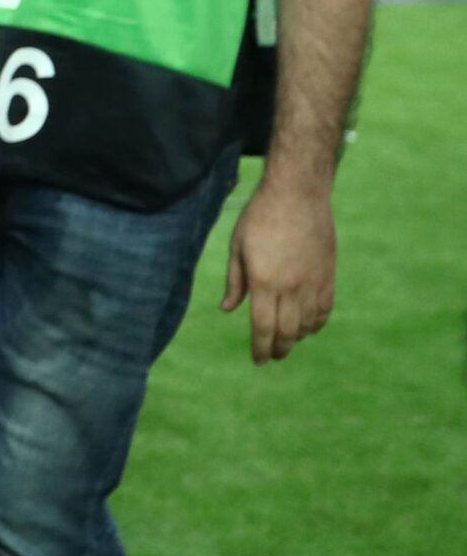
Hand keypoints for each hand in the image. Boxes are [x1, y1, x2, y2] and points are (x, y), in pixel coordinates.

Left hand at [222, 176, 335, 364]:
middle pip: (287, 332)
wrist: (297, 195)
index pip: (263, 328)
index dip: (261, 348)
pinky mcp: (328, 275)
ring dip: (297, 337)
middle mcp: (291, 287)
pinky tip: (307, 326)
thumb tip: (228, 309)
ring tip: (287, 340)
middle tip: (272, 356)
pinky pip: (324, 309)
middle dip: (279, 349)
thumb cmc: (260, 218)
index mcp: (264, 282)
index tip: (258, 360)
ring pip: (308, 324)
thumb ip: (235, 282)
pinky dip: (316, 323)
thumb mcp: (237, 247)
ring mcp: (313, 283)